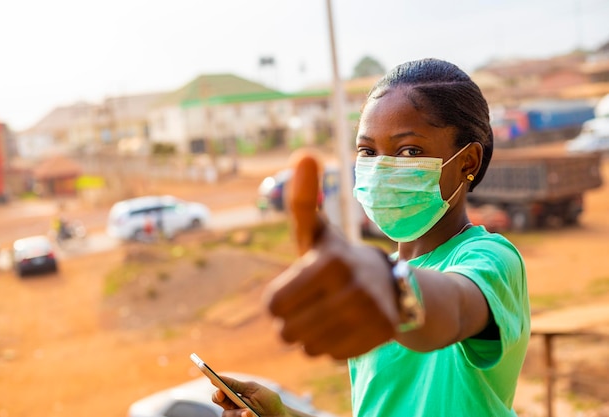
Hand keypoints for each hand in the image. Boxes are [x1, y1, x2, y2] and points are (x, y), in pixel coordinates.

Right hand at [211, 375, 288, 416]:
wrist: (280, 415)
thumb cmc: (268, 400)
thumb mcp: (254, 389)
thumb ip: (237, 385)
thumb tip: (220, 377)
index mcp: (233, 395)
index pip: (220, 392)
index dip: (215, 386)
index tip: (213, 380)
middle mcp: (232, 407)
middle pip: (218, 402)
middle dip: (220, 398)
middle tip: (222, 394)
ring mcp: (236, 416)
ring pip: (226, 415)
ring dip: (236, 412)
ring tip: (248, 412)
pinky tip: (251, 416)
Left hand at [263, 152, 399, 358]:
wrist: (389, 282)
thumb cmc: (337, 258)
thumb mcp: (316, 232)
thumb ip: (302, 200)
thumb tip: (304, 153)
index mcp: (329, 260)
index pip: (273, 305)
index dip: (278, 301)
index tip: (295, 289)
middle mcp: (352, 287)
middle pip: (288, 331)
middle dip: (293, 321)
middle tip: (312, 304)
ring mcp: (372, 313)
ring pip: (309, 348)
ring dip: (311, 336)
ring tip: (328, 314)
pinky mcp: (384, 334)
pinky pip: (333, 356)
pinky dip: (333, 346)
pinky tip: (346, 327)